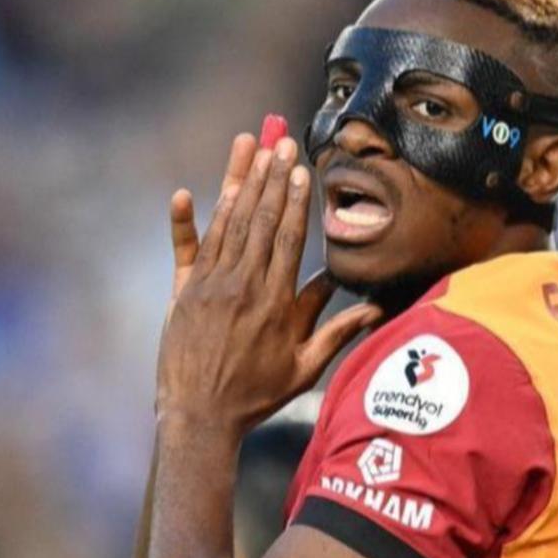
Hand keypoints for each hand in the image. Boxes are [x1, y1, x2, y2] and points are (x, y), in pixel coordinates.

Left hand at [155, 133, 382, 430]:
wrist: (199, 416)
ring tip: (250, 149)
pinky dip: (185, 221)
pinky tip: (186, 193)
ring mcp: (209, 286)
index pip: (288, 238)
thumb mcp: (304, 367)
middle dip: (270, 179)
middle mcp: (241, 285)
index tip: (301, 170)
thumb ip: (337, 331)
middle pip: (259, 220)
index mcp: (275, 301)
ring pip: (226, 225)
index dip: (294, 201)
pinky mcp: (182, 293)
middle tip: (280, 141)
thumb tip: (375, 305)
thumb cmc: (255, 396)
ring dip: (238, 184)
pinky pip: (186, 249)